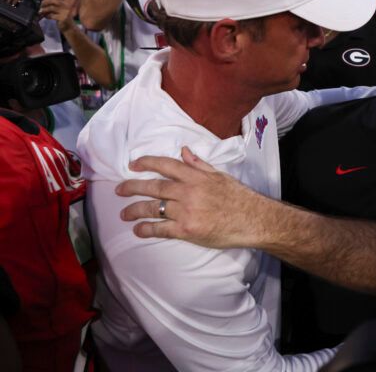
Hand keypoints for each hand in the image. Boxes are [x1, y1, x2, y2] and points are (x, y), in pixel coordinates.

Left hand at [40, 0, 78, 32]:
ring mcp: (65, 12)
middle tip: (41, 5)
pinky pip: (51, 15)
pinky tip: (47, 17)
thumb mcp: (57, 7)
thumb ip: (51, 0)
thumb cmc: (61, 15)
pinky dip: (47, 16)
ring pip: (51, 8)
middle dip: (44, 2)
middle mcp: (66, 5)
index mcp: (65, 1)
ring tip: (42, 11)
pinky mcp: (62, 18)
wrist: (68, 26)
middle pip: (52, 0)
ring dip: (44, 9)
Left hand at [118, 146, 266, 247]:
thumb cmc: (238, 197)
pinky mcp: (187, 230)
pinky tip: (138, 229)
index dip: (147, 163)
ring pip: (152, 208)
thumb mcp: (219, 175)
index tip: (133, 164)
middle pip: (154, 187)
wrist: (252, 220)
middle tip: (119, 189)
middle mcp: (188, 191)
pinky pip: (161, 229)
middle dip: (133, 187)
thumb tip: (183, 151)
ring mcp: (186, 211)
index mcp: (196, 176)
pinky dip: (147, 229)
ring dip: (135, 210)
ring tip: (124, 213)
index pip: (166, 165)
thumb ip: (199, 164)